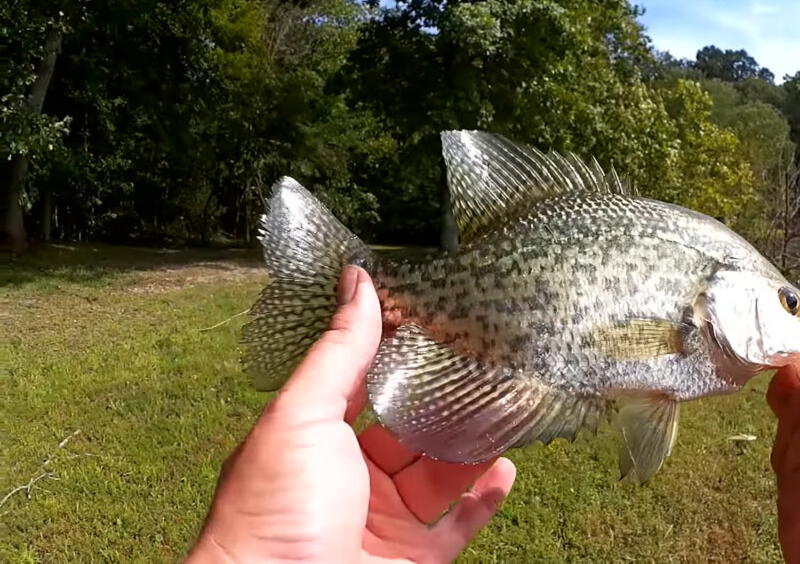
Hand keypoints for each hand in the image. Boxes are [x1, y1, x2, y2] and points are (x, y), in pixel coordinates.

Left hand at [186, 266, 515, 563]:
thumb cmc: (274, 507)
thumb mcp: (304, 413)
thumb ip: (342, 351)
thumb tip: (358, 280)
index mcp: (317, 441)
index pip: (366, 386)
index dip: (399, 354)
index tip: (439, 319)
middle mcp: (351, 479)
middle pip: (411, 431)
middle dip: (447, 401)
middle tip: (489, 362)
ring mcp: (384, 522)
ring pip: (441, 475)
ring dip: (474, 446)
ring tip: (509, 407)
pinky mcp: (414, 561)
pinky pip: (458, 527)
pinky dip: (484, 499)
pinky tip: (506, 469)